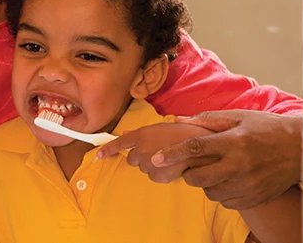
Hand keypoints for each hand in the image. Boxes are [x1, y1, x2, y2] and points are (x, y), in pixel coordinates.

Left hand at [97, 122, 216, 182]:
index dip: (108, 149)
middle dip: (141, 156)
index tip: (99, 154)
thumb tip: (127, 134)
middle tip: (158, 151)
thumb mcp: (161, 127)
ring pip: (144, 168)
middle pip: (132, 159)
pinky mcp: (158, 176)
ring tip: (169, 156)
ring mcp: (149, 164)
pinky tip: (173, 166)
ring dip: (152, 164)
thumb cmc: (185, 133)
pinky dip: (161, 173)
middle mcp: (141, 150)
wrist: (203, 146)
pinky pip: (154, 176)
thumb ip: (142, 133)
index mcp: (141, 135)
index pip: (119, 143)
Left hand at [150, 110, 302, 209]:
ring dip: (205, 183)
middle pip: (198, 177)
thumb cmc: (266, 128)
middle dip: (187, 173)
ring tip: (215, 171)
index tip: (155, 158)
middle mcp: (240, 165)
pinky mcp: (255, 197)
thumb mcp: (238, 117)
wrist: (300, 148)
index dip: (172, 153)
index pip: (195, 148)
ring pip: (210, 192)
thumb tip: (176, 119)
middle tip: (191, 166)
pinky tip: (228, 181)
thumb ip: (206, 120)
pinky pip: (226, 202)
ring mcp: (248, 184)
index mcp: (233, 141)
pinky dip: (221, 193)